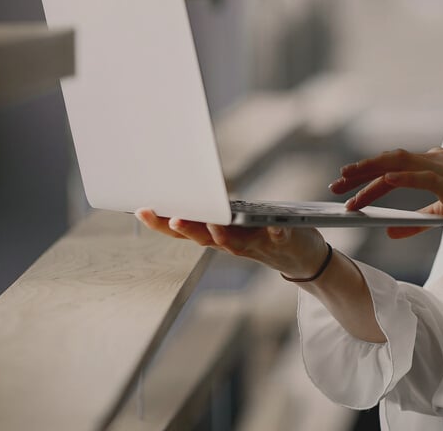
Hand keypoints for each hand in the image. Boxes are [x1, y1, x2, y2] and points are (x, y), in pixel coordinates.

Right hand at [135, 208, 329, 278]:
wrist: (301, 257)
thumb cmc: (262, 233)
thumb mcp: (232, 222)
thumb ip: (211, 210)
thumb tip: (184, 185)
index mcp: (217, 235)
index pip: (183, 230)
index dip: (161, 223)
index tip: (141, 209)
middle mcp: (232, 243)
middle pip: (203, 238)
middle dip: (186, 228)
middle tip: (171, 217)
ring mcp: (256, 244)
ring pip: (234, 242)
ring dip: (222, 234)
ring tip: (213, 223)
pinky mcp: (282, 240)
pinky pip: (278, 235)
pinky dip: (275, 230)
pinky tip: (274, 225)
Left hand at [331, 148, 442, 247]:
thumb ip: (420, 221)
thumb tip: (391, 230)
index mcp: (440, 163)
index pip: (397, 162)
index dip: (370, 170)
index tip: (348, 181)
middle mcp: (438, 159)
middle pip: (390, 158)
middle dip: (360, 170)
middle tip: (335, 183)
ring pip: (396, 165)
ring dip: (367, 176)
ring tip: (345, 190)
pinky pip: (412, 178)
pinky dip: (389, 182)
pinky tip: (373, 189)